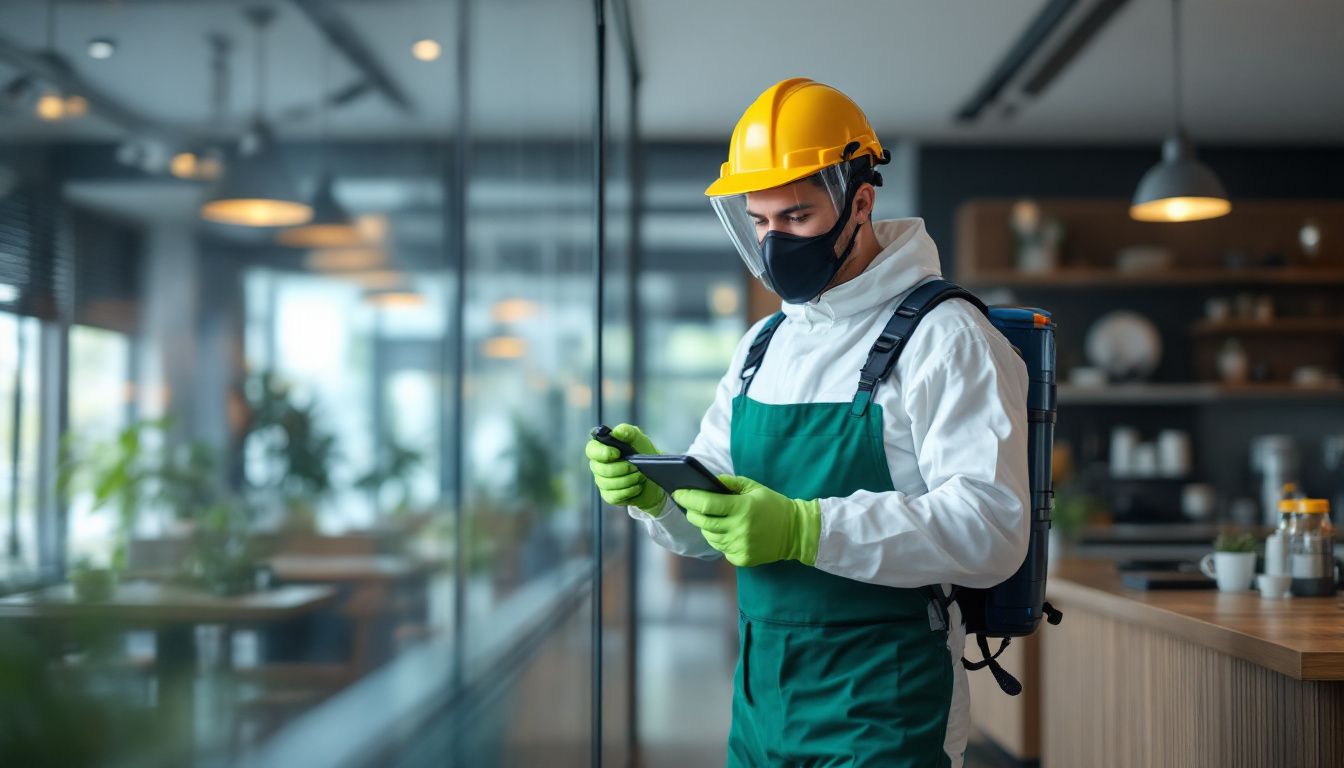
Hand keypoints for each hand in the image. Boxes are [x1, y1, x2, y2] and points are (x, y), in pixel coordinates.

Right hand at [585, 424, 664, 512]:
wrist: (655, 475)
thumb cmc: (642, 454)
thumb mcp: (639, 440)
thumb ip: (628, 432)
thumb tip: (617, 432)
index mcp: (602, 448)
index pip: (591, 450)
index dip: (602, 453)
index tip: (617, 453)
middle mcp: (598, 465)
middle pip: (600, 469)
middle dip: (621, 468)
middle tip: (636, 466)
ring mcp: (602, 481)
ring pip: (608, 483)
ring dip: (627, 479)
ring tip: (640, 475)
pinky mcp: (610, 495)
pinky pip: (614, 495)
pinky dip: (629, 491)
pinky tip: (637, 486)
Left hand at [674, 476, 819, 567]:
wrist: (795, 531)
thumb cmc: (772, 505)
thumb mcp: (753, 487)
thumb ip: (729, 483)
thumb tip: (707, 482)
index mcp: (742, 508)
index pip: (706, 504)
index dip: (688, 498)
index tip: (678, 492)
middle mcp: (740, 529)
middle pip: (703, 523)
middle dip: (692, 513)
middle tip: (689, 506)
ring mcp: (740, 546)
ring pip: (710, 537)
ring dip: (706, 528)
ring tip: (712, 519)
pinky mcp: (742, 559)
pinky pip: (721, 549)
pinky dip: (719, 539)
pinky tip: (727, 532)